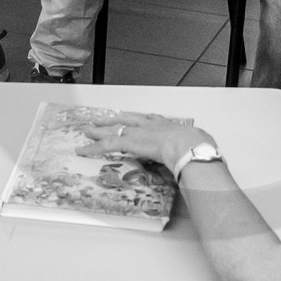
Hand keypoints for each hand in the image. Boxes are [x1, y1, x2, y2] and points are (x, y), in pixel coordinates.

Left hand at [81, 112, 201, 172]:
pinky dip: (92, 148)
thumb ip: (191, 152)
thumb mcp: (196, 146)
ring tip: (88, 131)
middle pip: (126, 120)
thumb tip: (197, 160)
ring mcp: (138, 132)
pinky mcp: (128, 142)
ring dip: (99, 131)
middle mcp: (149, 125)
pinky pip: (105, 145)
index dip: (138, 120)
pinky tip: (83, 150)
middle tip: (103, 120)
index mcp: (166, 125)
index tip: (133, 120)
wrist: (190, 145)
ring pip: (113, 130)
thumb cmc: (197, 146)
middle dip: (114, 121)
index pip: (148, 120)